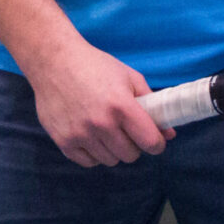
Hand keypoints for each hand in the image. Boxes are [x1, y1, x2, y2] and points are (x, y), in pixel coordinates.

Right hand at [24, 38, 176, 166]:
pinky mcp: (63, 141)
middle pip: (130, 155)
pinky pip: (88, 162)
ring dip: (113, 149)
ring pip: (110, 160)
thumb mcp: (128, 77)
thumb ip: (151, 103)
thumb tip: (170, 133)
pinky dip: (93, 153)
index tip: (154, 139)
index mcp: (121, 106)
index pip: (150, 142)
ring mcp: (80, 134)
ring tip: (107, 130)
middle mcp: (101, 123)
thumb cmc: (95, 66)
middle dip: (134, 145)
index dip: (157, 143)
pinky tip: (91, 135)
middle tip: (127, 130)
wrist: (54, 60)